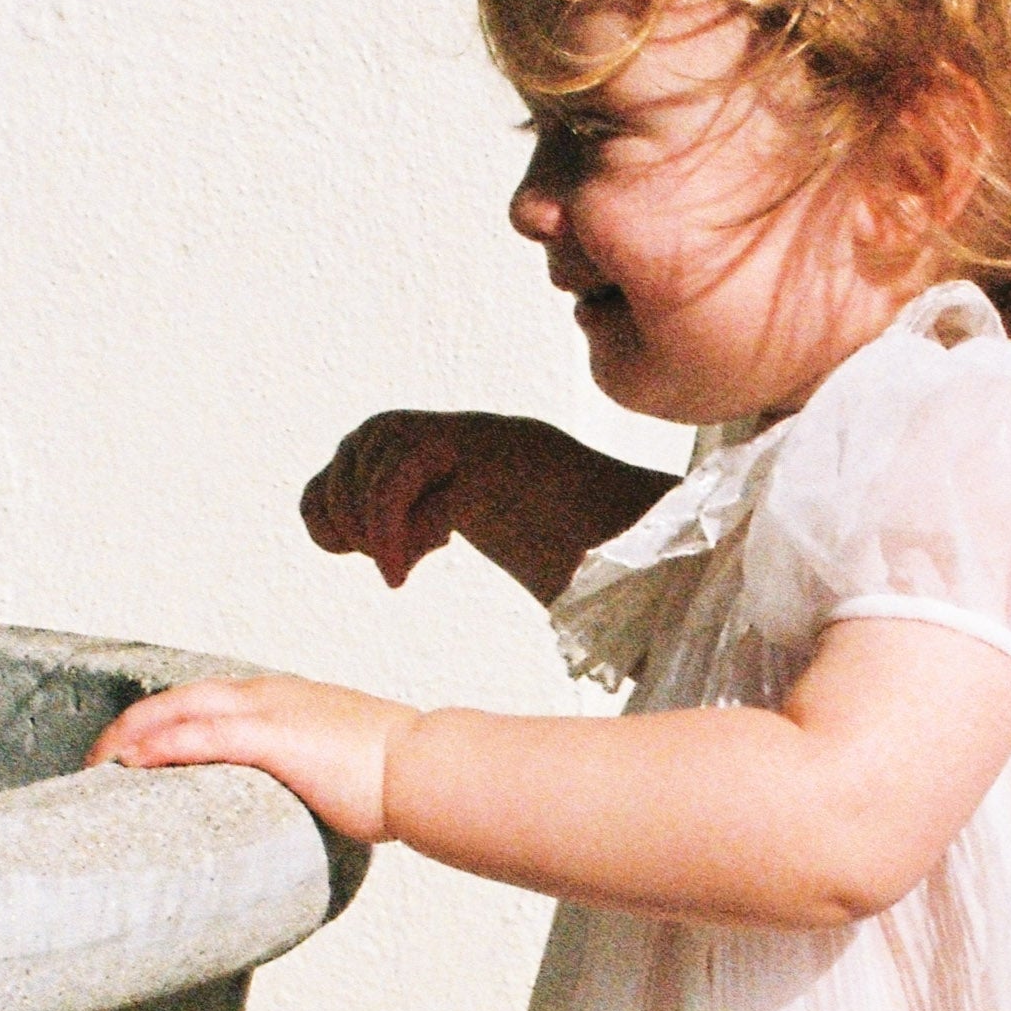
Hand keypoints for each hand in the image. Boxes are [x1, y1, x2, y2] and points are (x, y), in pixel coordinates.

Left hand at [88, 674, 410, 845]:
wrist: (425, 768)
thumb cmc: (393, 778)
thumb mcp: (338, 767)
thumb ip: (306, 781)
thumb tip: (295, 818)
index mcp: (281, 701)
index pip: (203, 702)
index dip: (160, 723)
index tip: (132, 754)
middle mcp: (267, 695)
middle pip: (177, 700)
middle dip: (129, 728)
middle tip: (96, 762)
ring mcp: (267, 713)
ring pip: (177, 710)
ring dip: (130, 736)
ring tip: (97, 765)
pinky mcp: (271, 738)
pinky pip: (199, 735)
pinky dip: (158, 744)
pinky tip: (129, 762)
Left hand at [300, 408, 669, 605]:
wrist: (668, 565)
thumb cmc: (610, 572)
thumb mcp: (528, 548)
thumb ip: (476, 535)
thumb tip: (404, 570)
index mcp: (484, 452)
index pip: (380, 440)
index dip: (345, 492)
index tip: (361, 552)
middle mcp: (483, 436)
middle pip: (370, 435)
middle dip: (343, 500)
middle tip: (372, 559)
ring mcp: (491, 442)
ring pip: (381, 444)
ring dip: (366, 514)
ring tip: (393, 568)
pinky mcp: (498, 462)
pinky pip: (409, 474)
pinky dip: (393, 526)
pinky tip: (406, 576)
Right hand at [302, 410, 492, 584]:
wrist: (467, 460)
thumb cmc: (474, 481)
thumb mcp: (473, 498)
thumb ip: (436, 519)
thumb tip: (394, 563)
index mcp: (412, 435)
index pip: (382, 494)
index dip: (384, 539)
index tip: (395, 581)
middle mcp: (374, 434)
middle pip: (352, 510)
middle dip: (380, 544)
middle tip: (429, 545)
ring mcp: (350, 449)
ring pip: (327, 512)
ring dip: (365, 542)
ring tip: (413, 535)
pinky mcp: (335, 469)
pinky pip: (312, 510)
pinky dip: (335, 538)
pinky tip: (375, 541)